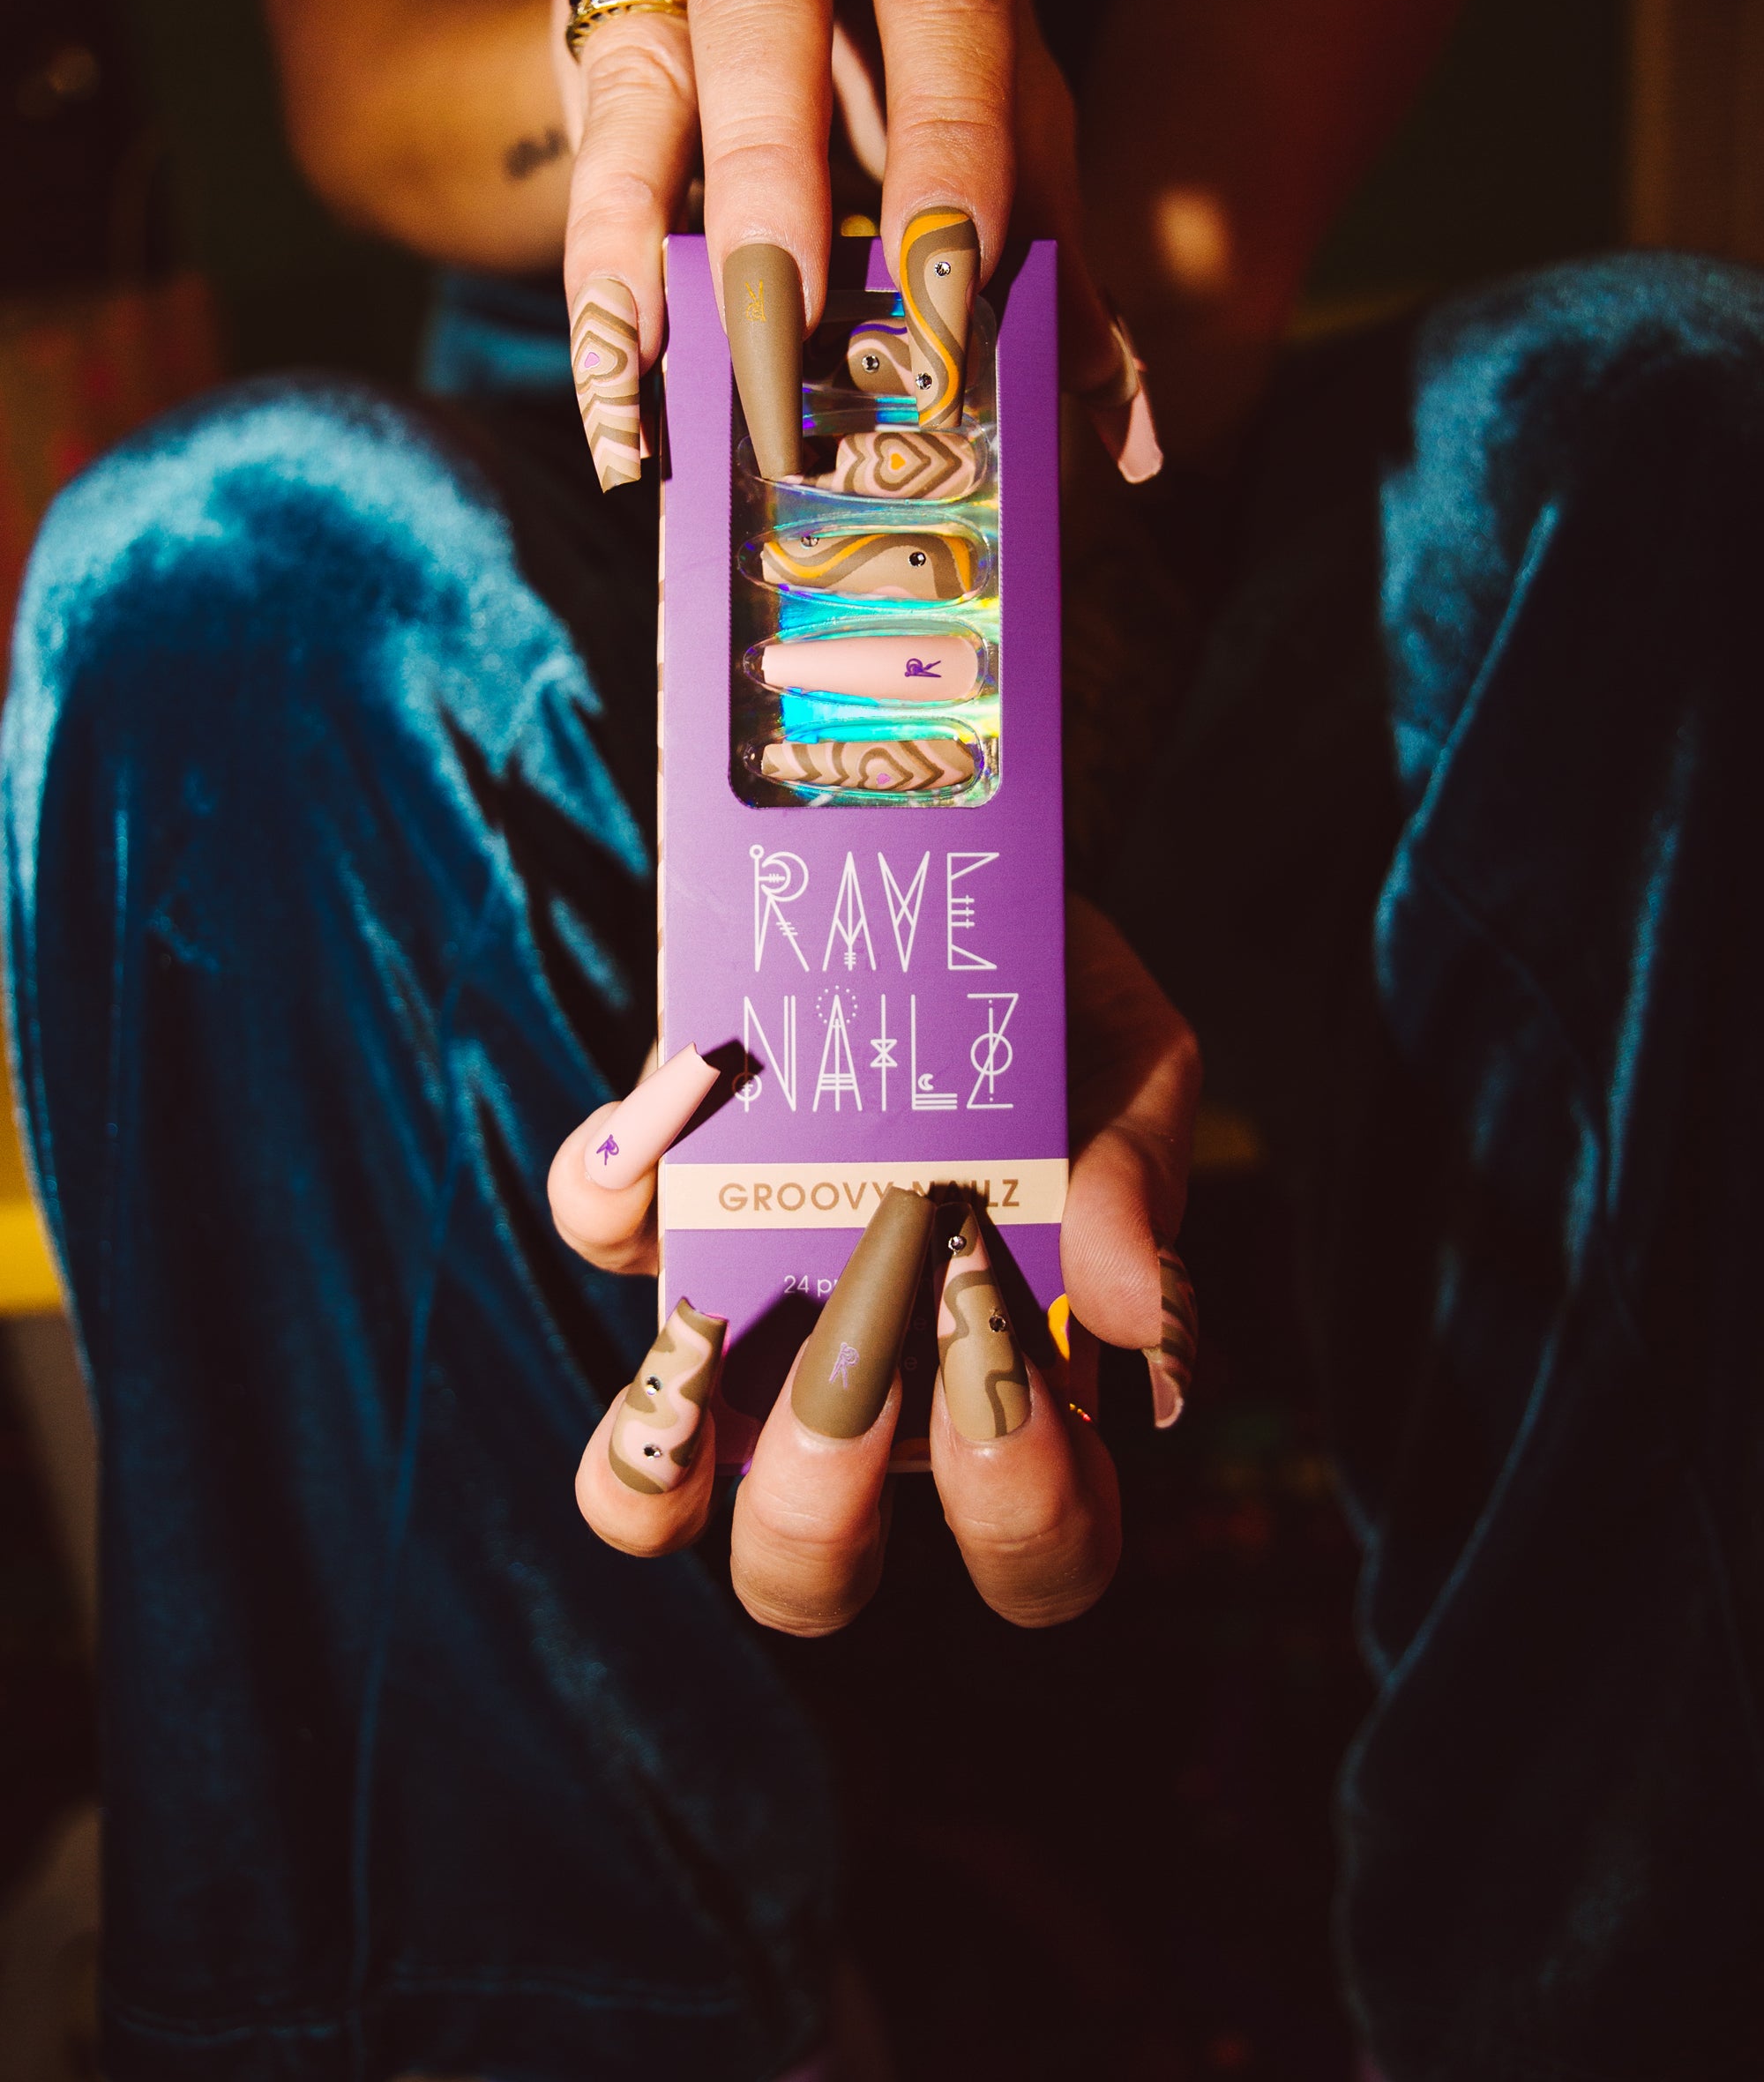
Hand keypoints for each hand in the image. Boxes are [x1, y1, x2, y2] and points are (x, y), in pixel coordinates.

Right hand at [548, 0, 1152, 488]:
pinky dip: (605, 268)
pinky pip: (589, 136)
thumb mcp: (996, 92)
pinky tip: (619, 372)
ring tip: (696, 370)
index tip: (950, 275)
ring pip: (658, 65)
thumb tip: (1120, 415)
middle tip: (794, 331)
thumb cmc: (903, 35)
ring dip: (670, 235)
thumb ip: (1048, 228)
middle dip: (778, 175)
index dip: (949, 133)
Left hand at [551, 901, 1201, 1621]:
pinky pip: (596, 1225)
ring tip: (702, 1329)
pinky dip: (618, 1175)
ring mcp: (736, 1317)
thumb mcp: (1134, 1080)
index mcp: (1004, 1397)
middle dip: (820, 1510)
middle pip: (808, 1572)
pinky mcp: (651, 1199)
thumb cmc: (1070, 1018)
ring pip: (642, 1492)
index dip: (1023, 1513)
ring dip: (651, 1453)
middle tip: (861, 1375)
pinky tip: (690, 1086)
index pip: (1030, 1551)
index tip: (1022, 1382)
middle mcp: (857, 1397)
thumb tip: (1156, 1333)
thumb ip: (1139, 1195)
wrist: (976, 873)